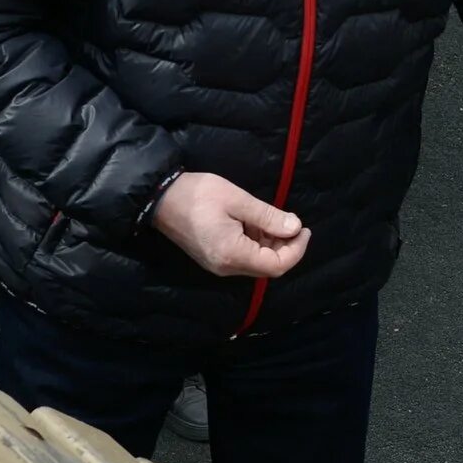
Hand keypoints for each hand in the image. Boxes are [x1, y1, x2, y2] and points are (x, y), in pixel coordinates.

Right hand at [151, 172, 310, 278]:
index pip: (276, 266)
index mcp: (232, 255)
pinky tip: (257, 224)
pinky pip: (243, 258)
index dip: (296, 250)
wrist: (159, 197)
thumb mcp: (237, 200)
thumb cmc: (198, 194)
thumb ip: (268, 217)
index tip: (303, 229)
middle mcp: (226, 267)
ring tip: (273, 219)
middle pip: (267, 267)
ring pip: (256, 263)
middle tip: (291, 222)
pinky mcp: (213, 259)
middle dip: (285, 247)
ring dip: (271, 245)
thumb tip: (295, 228)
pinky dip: (256, 244)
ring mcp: (218, 265)